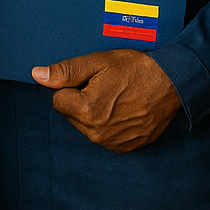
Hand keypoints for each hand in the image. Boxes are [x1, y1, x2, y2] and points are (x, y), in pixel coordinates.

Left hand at [31, 49, 180, 151]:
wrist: (172, 84)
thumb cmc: (136, 69)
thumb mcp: (98, 62)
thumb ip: (65, 71)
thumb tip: (37, 76)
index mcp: (86, 110)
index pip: (58, 100)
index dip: (72, 87)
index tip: (90, 80)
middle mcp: (97, 132)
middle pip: (71, 115)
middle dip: (81, 101)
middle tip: (105, 86)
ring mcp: (112, 143)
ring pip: (87, 126)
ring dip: (94, 113)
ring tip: (116, 97)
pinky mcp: (125, 147)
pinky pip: (104, 136)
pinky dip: (109, 124)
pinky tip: (123, 110)